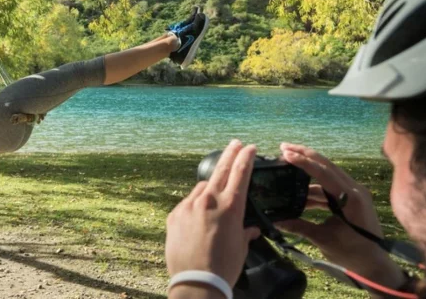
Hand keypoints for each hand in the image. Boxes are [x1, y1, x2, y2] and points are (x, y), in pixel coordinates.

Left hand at [166, 140, 260, 288]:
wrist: (196, 282)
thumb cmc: (223, 267)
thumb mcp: (241, 248)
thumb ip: (245, 233)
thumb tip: (251, 230)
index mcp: (231, 207)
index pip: (240, 174)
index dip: (246, 158)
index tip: (250, 147)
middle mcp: (209, 201)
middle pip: (221, 170)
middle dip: (230, 154)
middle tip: (235, 143)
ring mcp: (189, 206)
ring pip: (202, 188)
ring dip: (210, 189)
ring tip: (216, 200)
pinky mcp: (174, 214)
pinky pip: (188, 203)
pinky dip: (195, 206)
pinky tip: (198, 220)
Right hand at [275, 143, 405, 288]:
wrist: (375, 264)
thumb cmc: (352, 253)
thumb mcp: (323, 239)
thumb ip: (299, 226)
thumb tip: (276, 221)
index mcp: (351, 197)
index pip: (323, 172)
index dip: (303, 162)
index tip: (285, 153)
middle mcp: (355, 189)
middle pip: (327, 165)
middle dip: (305, 155)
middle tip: (284, 147)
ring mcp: (356, 193)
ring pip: (329, 174)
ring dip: (309, 171)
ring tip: (288, 165)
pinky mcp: (353, 199)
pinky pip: (332, 186)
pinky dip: (316, 187)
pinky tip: (300, 192)